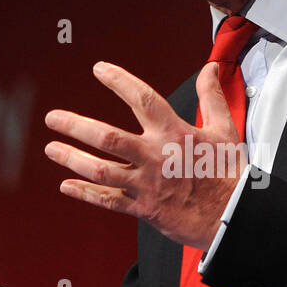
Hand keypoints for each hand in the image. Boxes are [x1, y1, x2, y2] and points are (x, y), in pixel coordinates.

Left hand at [44, 61, 247, 248]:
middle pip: (107, 137)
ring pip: (101, 170)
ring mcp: (148, 184)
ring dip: (72, 158)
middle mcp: (156, 156)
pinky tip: (67, 185)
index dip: (119, 81)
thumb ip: (211, 96)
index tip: (99, 70)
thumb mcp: (224, 129)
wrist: (233, 217)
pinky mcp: (145, 209)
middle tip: (54, 118)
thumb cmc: (228, 174)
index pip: (142, 99)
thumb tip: (210, 69)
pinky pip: (108, 201)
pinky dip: (85, 193)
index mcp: (175, 133)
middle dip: (75, 126)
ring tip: (52, 149)